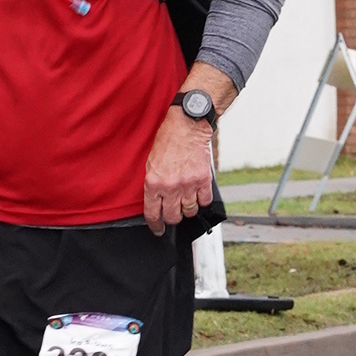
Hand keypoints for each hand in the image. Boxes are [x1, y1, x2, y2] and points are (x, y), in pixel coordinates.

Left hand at [142, 106, 214, 237]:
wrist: (187, 125)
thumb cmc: (168, 140)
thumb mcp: (151, 163)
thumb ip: (154, 185)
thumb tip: (157, 203)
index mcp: (153, 183)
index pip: (153, 214)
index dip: (155, 225)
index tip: (158, 229)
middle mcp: (170, 187)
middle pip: (173, 217)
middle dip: (173, 217)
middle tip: (174, 212)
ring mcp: (188, 185)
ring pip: (189, 211)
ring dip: (188, 208)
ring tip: (186, 199)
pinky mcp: (203, 180)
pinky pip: (204, 201)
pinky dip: (202, 199)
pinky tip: (198, 193)